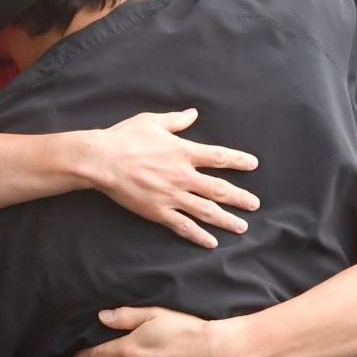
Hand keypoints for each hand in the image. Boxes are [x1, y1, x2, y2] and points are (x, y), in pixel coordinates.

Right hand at [90, 109, 259, 248]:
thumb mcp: (152, 121)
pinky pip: (183, 226)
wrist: (101, 161)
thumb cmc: (124, 137)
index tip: (253, 164)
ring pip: (207, 211)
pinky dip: (199, 236)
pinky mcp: (158, 212)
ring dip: (226, 220)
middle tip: (255, 204)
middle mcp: (183, 176)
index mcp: (183, 152)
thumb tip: (193, 114)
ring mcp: (172, 196)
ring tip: (242, 227)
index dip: (238, 161)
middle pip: (219, 189)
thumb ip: (176, 120)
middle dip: (240, 198)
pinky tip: (212, 243)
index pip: (219, 157)